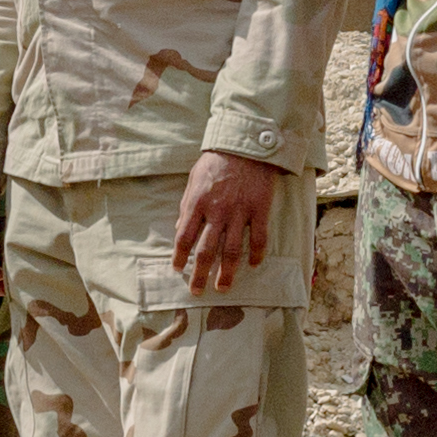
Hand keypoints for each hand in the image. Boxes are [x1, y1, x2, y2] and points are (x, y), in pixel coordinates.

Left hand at [166, 148, 287, 300]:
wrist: (246, 145)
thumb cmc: (216, 161)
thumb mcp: (193, 180)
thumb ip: (186, 206)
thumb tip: (178, 230)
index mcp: (197, 203)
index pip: (184, 237)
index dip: (179, 256)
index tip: (177, 269)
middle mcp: (217, 211)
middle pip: (206, 250)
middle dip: (200, 274)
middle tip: (197, 291)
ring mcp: (240, 212)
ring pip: (232, 250)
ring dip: (227, 272)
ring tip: (223, 287)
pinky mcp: (259, 210)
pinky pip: (259, 238)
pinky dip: (256, 254)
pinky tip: (253, 265)